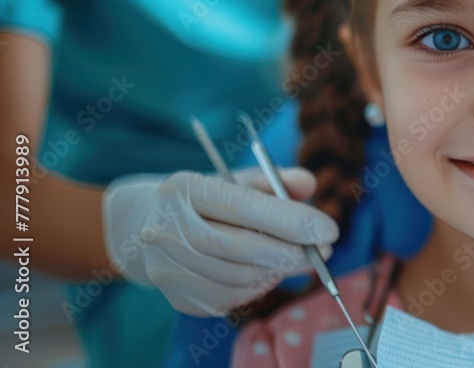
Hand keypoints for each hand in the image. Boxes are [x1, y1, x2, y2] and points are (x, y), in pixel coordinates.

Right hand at [101, 167, 338, 316]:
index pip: (244, 207)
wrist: (138, 229)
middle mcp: (168, 228)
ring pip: (239, 278)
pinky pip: (230, 298)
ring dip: (279, 272)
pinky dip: (258, 286)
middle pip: (241, 248)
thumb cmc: (200, 200)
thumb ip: (272, 181)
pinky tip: (266, 272)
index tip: (330, 230)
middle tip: (324, 253)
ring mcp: (168, 267)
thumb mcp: (231, 180)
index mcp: (185, 189)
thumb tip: (310, 184)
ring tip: (298, 259)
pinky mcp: (177, 296)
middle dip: (291, 252)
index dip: (291, 221)